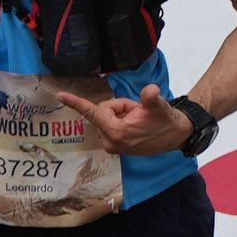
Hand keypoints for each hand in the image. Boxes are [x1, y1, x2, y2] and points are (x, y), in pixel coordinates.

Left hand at [76, 82, 199, 154]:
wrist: (176, 135)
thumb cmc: (166, 121)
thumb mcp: (159, 107)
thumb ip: (151, 97)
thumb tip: (150, 91)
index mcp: (116, 132)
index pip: (93, 113)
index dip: (76, 103)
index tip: (60, 95)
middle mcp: (110, 141)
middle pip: (103, 112)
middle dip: (119, 107)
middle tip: (138, 111)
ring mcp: (111, 145)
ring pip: (107, 118)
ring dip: (121, 114)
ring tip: (139, 120)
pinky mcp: (114, 146)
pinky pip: (110, 124)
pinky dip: (121, 120)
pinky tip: (136, 125)